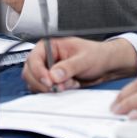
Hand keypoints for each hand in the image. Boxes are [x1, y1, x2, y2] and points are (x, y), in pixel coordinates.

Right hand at [22, 37, 136, 92]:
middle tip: (59, 87)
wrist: (106, 65)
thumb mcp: (84, 59)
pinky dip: (56, 92)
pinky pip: (45, 90)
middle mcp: (47, 57)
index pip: (34, 58)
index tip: (49, 81)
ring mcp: (48, 70)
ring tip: (70, 83)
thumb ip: (68, 66)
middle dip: (44, 83)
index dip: (38, 71)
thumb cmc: (96, 55)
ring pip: (36, 83)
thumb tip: (53, 75)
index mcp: (50, 45)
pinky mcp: (53, 81)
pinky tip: (71, 85)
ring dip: (52, 88)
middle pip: (30, 73)